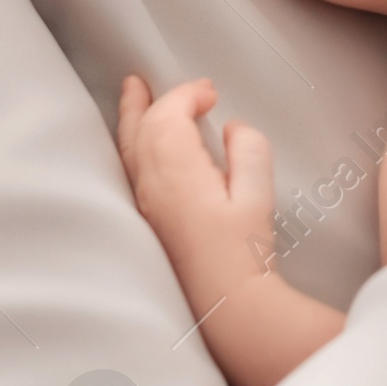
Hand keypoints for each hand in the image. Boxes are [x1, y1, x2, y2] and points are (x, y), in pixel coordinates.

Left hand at [117, 76, 346, 385]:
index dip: (188, 94)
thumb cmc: (244, 252)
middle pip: (140, 129)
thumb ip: (248, 148)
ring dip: (132, 120)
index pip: (169, 115)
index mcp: (176, 172)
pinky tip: (140, 146)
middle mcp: (151, 186)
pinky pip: (130, 169)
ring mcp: (145, 206)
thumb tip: (232, 129)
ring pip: (128, 150)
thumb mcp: (258, 193)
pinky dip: (133, 145)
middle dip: (148, 101)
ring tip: (131, 98)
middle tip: (144, 79)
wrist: (226, 306)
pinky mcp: (147, 223)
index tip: (211, 93)